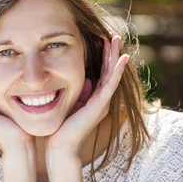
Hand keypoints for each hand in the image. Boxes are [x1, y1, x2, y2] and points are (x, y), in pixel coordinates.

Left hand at [46, 35, 128, 155]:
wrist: (61, 145)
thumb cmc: (63, 128)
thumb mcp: (72, 104)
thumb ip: (81, 93)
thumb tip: (87, 81)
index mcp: (95, 100)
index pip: (102, 74)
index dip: (104, 58)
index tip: (102, 41)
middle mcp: (102, 100)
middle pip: (110, 72)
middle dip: (111, 53)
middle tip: (114, 36)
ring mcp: (102, 103)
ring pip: (112, 75)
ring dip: (115, 57)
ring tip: (116, 40)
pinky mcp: (100, 105)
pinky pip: (110, 85)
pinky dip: (116, 71)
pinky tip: (121, 58)